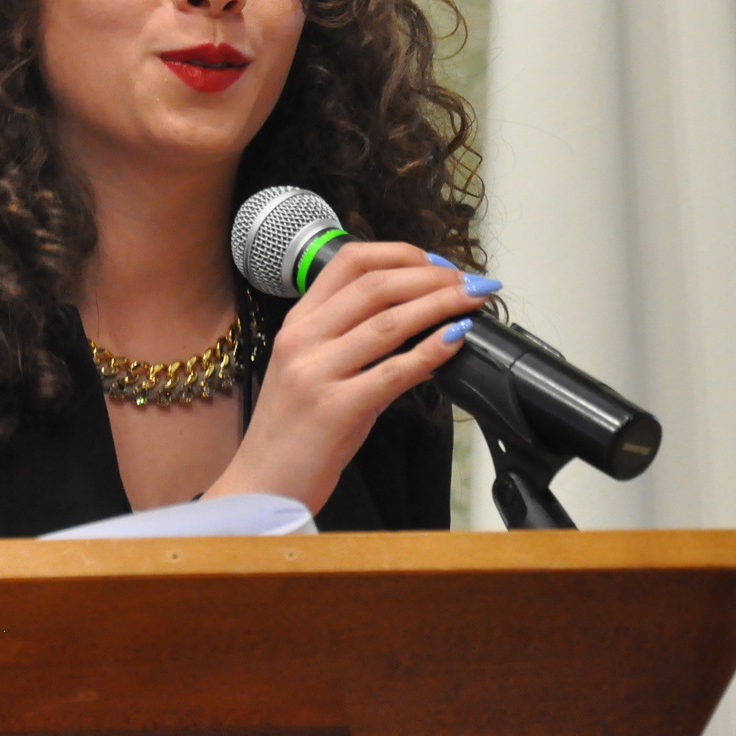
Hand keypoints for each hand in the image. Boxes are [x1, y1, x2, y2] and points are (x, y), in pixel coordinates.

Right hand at [205, 241, 492, 512]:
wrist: (262, 482)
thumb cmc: (294, 431)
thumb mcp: (319, 372)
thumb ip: (361, 347)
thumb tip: (427, 329)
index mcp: (298, 323)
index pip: (350, 262)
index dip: (401, 254)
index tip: (439, 265)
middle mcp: (302, 339)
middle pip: (376, 286)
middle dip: (432, 277)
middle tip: (470, 282)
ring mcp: (315, 372)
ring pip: (388, 322)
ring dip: (440, 305)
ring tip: (473, 301)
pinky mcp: (334, 408)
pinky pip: (393, 371)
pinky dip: (431, 351)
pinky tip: (455, 340)